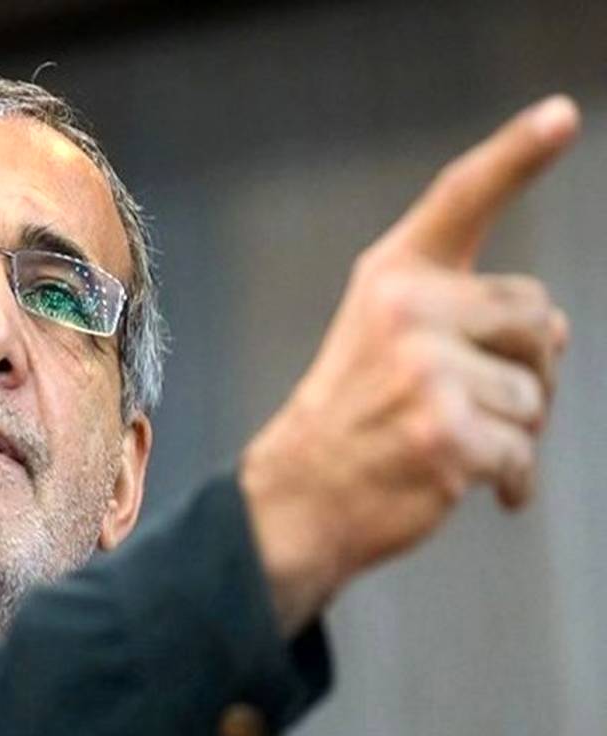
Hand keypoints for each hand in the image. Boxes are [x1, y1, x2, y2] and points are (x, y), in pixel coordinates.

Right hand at [240, 96, 580, 634]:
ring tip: (456, 445)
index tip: (563, 114)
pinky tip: (476, 485)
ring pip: (534, 395)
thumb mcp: (383, 340)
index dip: (516, 153)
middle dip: (530, 368)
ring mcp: (425, 373)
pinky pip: (524, 454)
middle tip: (484, 402)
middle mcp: (408, 312)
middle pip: (538, 318)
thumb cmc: (349, 417)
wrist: (297, 495)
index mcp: (392, 279)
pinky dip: (511, 480)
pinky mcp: (445, 435)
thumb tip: (557, 330)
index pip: (461, 200)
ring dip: (515, 431)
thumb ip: (463, 315)